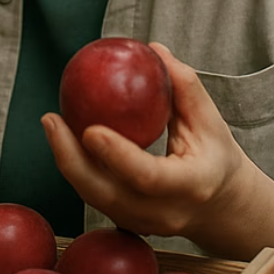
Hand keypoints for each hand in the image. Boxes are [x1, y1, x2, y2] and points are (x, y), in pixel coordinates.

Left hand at [43, 42, 273, 258]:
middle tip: (51, 120)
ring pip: (94, 198)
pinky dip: (76, 167)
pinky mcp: (128, 222)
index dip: (117, 155)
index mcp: (190, 186)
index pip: (148, 177)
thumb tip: (153, 49)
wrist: (222, 208)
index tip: (90, 129)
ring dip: (67, 161)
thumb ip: (184, 85)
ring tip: (50, 123)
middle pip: (108, 195)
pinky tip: (62, 136)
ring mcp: (143, 223)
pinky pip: (95, 195)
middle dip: (72, 161)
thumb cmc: (215, 155)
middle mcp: (163, 213)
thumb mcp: (210, 119)